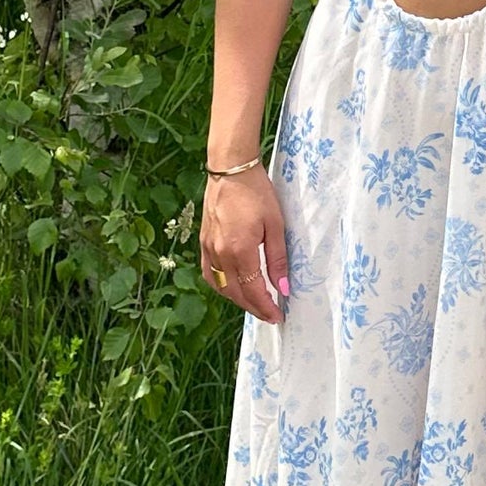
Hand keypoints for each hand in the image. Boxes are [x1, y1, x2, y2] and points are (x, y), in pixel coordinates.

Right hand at [200, 162, 288, 324]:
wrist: (230, 169)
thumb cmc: (257, 192)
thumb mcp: (276, 224)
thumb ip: (277, 259)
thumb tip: (283, 287)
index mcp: (240, 250)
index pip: (253, 291)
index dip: (266, 307)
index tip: (278, 316)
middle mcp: (220, 253)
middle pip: (236, 293)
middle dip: (254, 308)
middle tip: (270, 314)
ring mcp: (208, 248)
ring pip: (221, 287)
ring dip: (237, 299)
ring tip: (254, 302)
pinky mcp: (203, 241)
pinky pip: (209, 273)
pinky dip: (221, 286)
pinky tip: (232, 286)